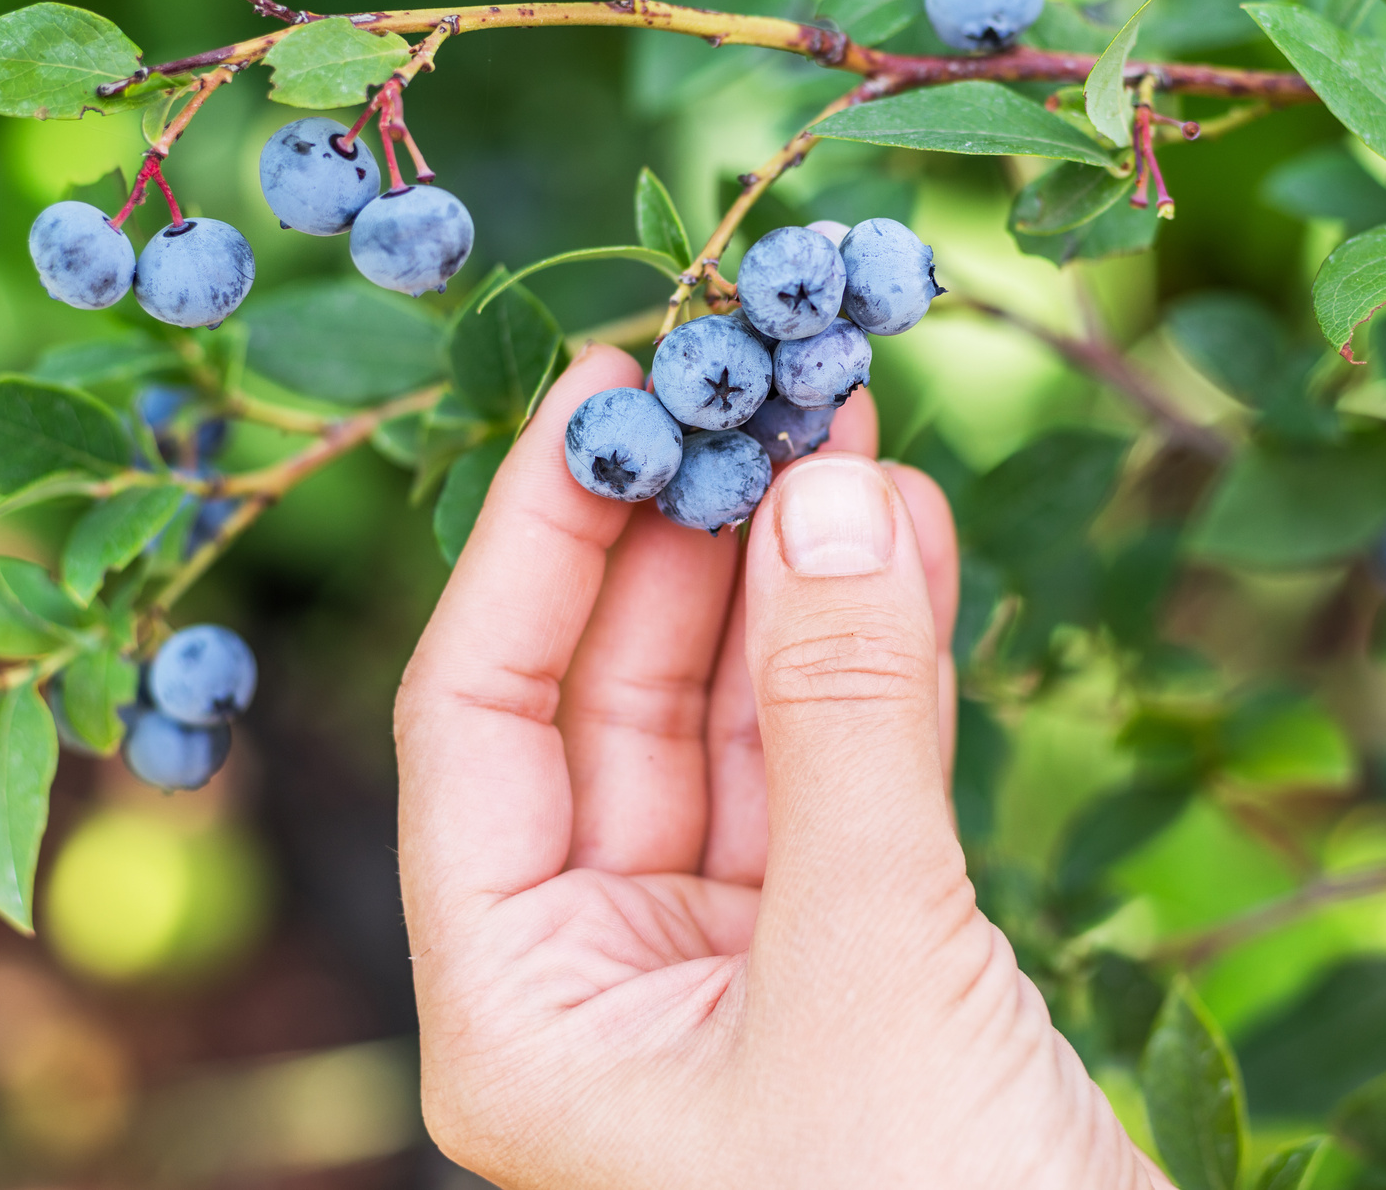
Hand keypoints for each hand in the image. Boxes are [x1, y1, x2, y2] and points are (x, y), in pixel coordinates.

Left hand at [394, 346, 1164, 1188]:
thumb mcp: (875, 969)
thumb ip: (844, 725)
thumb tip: (824, 491)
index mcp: (523, 1011)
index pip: (477, 718)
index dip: (537, 538)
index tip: (610, 386)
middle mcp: (604, 983)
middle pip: (611, 700)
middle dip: (688, 534)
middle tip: (756, 375)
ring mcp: (734, 970)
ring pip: (739, 723)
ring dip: (793, 576)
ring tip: (847, 425)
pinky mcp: (859, 962)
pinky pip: (844, 773)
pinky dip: (877, 659)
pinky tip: (908, 542)